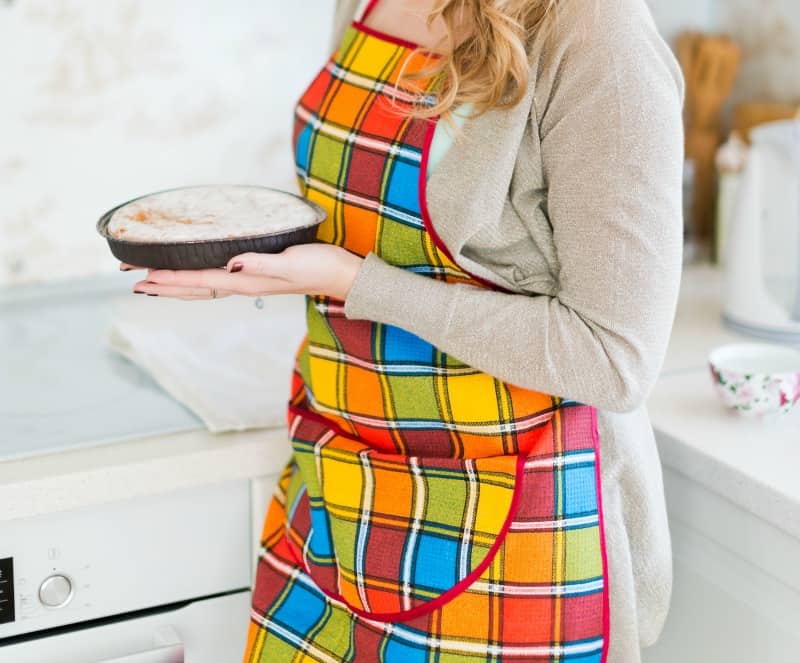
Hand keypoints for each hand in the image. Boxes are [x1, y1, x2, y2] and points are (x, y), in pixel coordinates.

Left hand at [123, 243, 363, 300]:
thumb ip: (261, 264)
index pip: (199, 279)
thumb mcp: (292, 262)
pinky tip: (194, 274)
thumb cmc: (321, 266)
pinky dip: (197, 280)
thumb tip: (231, 264)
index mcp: (248, 281)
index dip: (170, 278)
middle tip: (133, 280)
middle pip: (194, 288)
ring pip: (203, 286)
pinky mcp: (258, 275)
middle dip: (163, 285)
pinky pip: (217, 280)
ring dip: (176, 285)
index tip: (142, 276)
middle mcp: (245, 284)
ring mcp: (251, 282)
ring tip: (152, 282)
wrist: (344, 276)